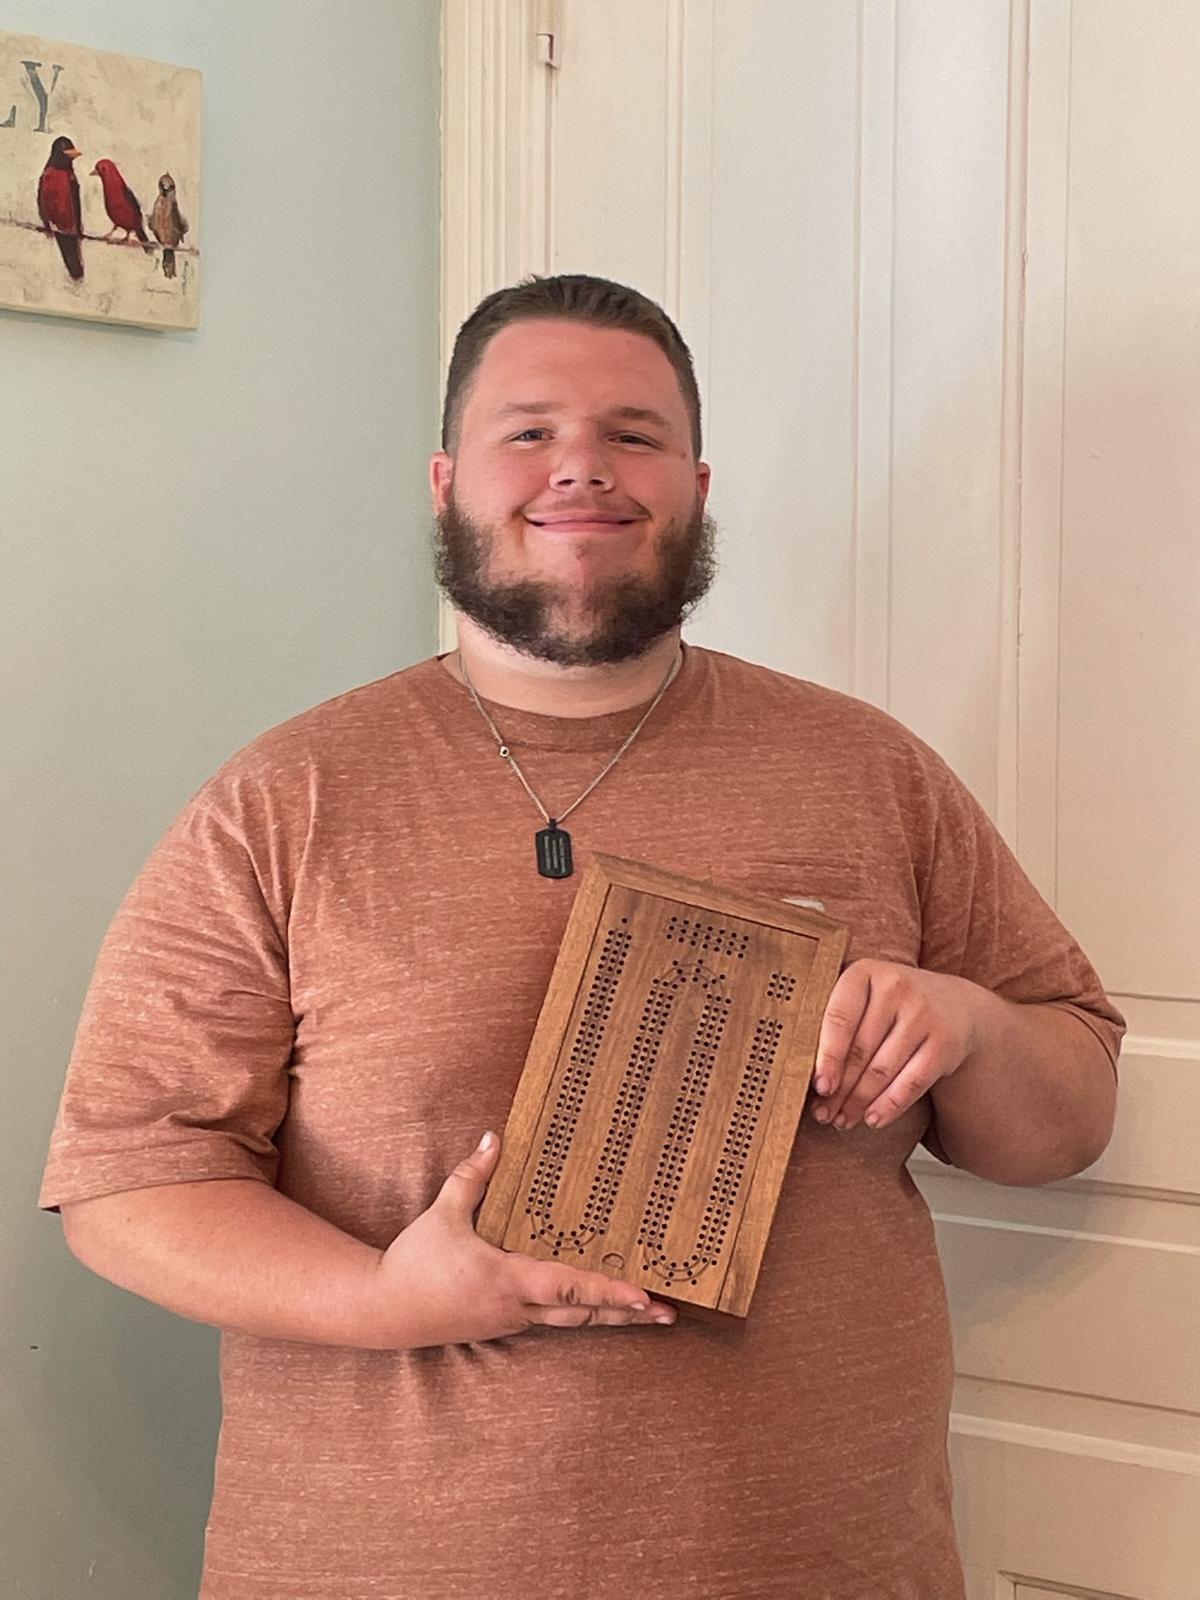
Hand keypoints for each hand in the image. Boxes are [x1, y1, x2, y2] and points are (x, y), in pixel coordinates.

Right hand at [372, 1131, 676, 1347]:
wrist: (383, 1311)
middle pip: (584, 1315)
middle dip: (628, 1313)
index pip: (568, 1288)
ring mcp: (514, 1321)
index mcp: (506, 1280)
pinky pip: (554, 1321)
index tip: (645, 1295)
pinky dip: (584, 1314)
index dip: (608, 1292)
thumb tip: (497, 1137)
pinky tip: (603, 1306)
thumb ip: (472, 1175)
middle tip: (671, 1312)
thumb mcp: (443, 1214)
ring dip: (614, 1318)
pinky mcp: (507, 1324)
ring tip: (652, 1313)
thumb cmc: (415, 1262)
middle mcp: (518, 1308)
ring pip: (574, 1323)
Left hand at [810, 960, 985, 1132]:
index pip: (839, 1019)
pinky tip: (874, 1119)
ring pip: (883, 1069)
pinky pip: (912, 1082)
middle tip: (824, 1113)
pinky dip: (890, 1105)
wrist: (955, 1004)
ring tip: (843, 1120)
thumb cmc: (892, 1007)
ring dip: (860, 1102)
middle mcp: (896, 987)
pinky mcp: (944, 1042)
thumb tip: (813, 1078)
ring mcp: (923, 1013)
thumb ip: (837, 1023)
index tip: (819, 1087)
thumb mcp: (865, 997)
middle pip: (860, 1050)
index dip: (826, 1057)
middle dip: (840, 1088)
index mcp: (865, 972)